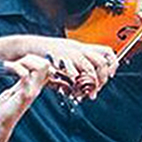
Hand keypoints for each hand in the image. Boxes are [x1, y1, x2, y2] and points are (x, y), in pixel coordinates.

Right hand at [0, 35, 117, 98]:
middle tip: (98, 89)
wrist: (28, 47)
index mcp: (82, 47)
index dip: (113, 64)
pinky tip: (75, 91)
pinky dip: (76, 83)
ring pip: (89, 67)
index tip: (111, 75)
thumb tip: (87, 83)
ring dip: (91, 83)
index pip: (106, 51)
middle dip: (102, 78)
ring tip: (89, 94)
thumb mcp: (66, 57)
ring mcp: (69, 54)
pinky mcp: (60, 60)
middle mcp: (78, 49)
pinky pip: (72, 72)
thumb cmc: (46, 54)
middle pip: (101, 61)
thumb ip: (77, 67)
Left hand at [0, 54, 51, 141]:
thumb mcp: (17, 90)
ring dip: (24, 61)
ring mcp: (32, 92)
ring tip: (10, 66)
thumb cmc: (6, 108)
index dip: (36, 59)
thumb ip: (23, 81)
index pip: (47, 67)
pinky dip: (16, 67)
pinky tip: (6, 67)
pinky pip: (26, 75)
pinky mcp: (24, 96)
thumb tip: (25, 69)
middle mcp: (36, 88)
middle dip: (31, 58)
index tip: (21, 62)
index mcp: (35, 86)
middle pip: (46, 65)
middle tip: (16, 63)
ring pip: (40, 67)